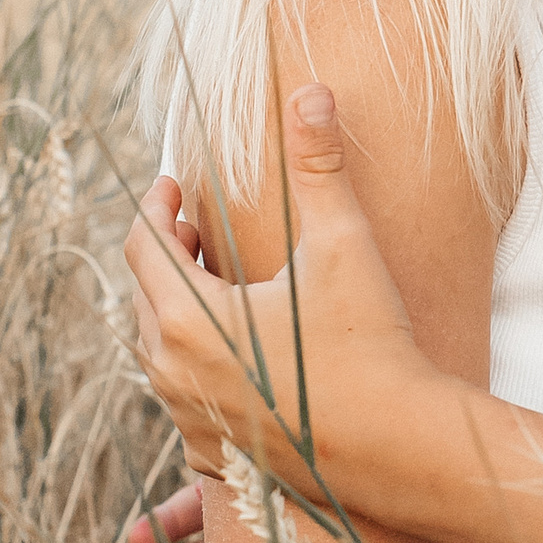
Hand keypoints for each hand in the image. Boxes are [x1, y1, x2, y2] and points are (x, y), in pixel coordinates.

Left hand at [123, 86, 427, 498]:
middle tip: (197, 224)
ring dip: (179, 306)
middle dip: (167, 253)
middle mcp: (173, 373)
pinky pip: (185, 392)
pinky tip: (241, 344)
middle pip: (145, 295)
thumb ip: (318, 167)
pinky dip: (199, 358)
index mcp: (189, 320)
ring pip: (160, 346)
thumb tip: (310, 91)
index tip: (175, 183)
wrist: (399, 451)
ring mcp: (191, 418)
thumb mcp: (342, 246)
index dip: (156, 206)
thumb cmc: (369, 346)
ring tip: (217, 279)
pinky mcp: (214, 451)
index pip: (142, 246)